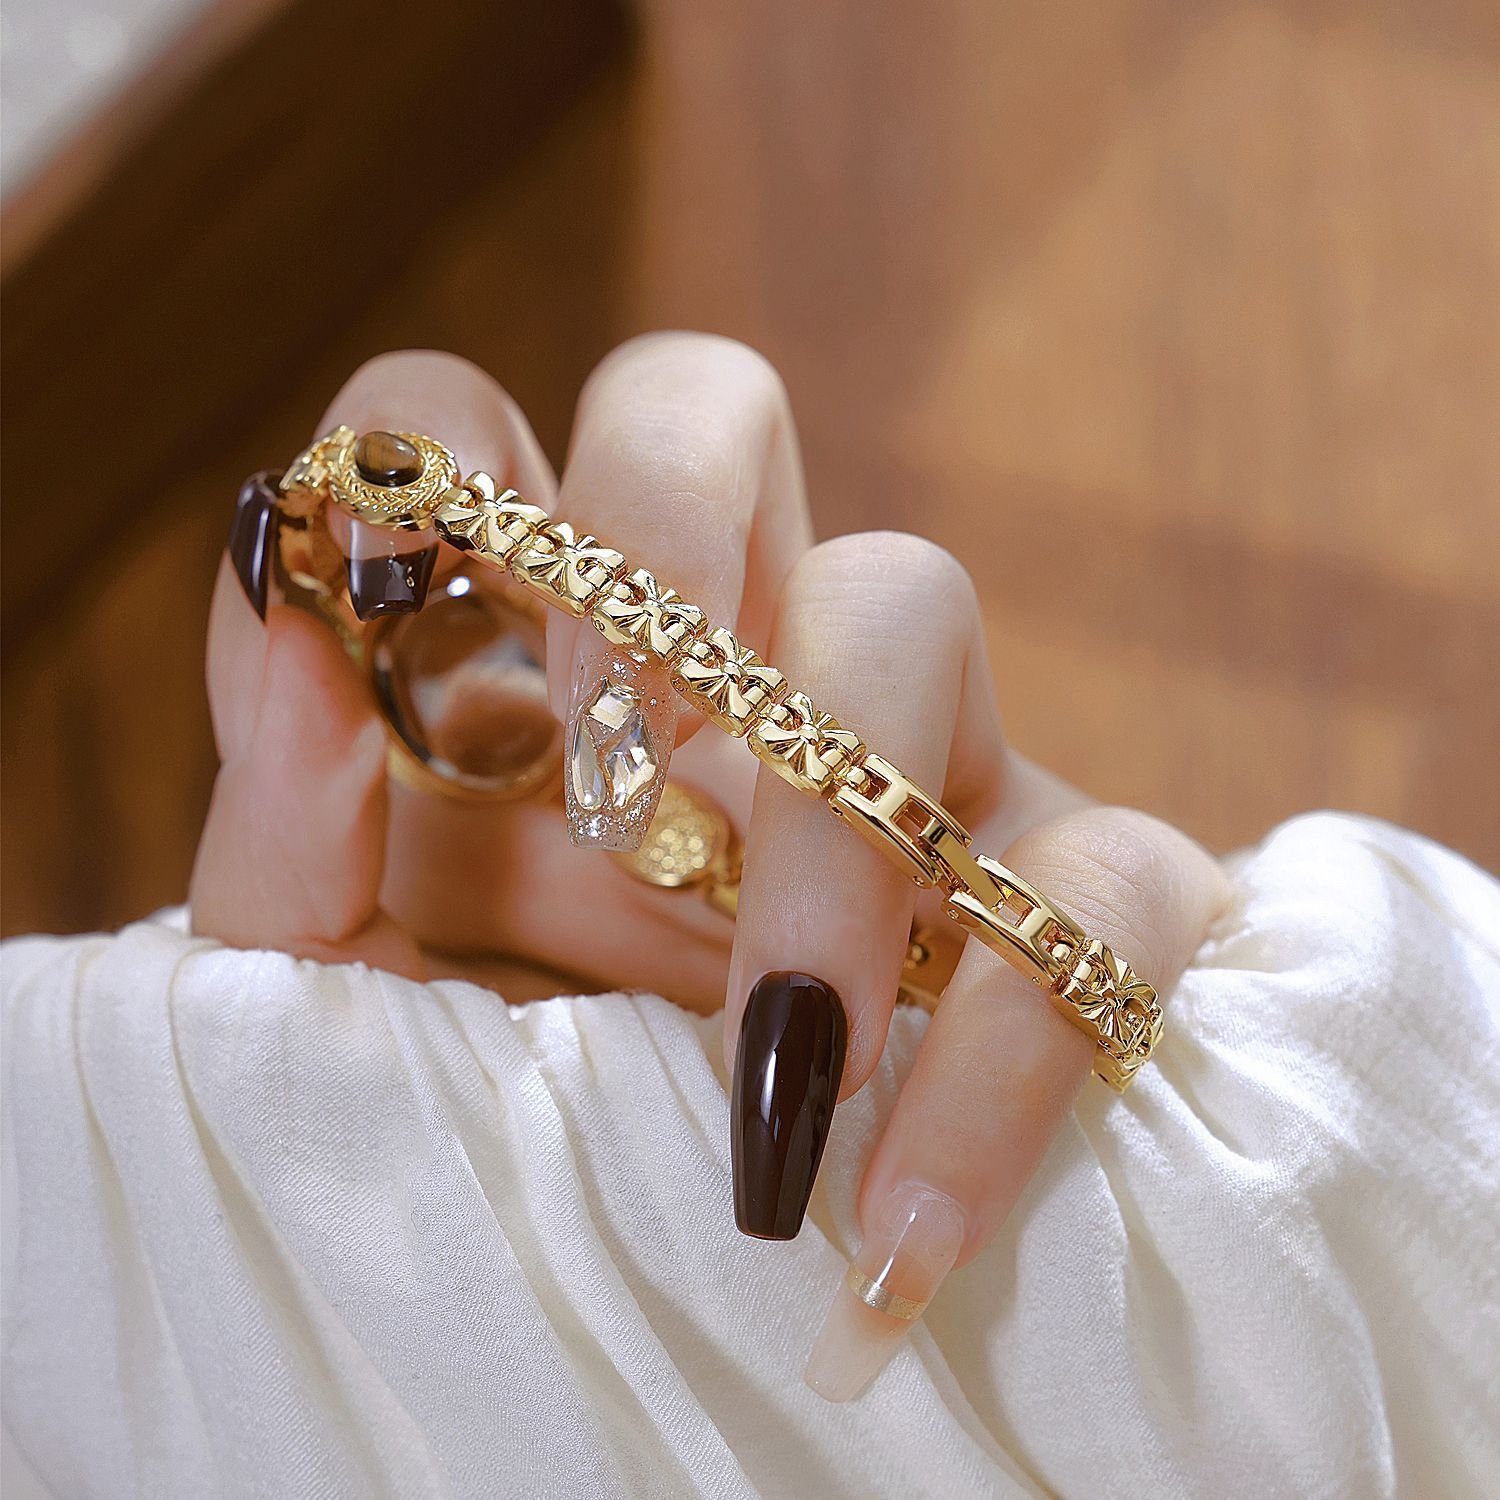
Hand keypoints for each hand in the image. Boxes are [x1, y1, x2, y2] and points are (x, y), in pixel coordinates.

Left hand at [190, 335, 1227, 1398]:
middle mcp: (719, 666)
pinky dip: (1006, 1059)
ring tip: (774, 1065)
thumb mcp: (352, 1014)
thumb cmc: (507, 1146)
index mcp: (527, 679)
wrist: (690, 1324)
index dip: (420, 459)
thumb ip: (290, 848)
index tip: (390, 611)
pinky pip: (1113, 884)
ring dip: (829, 835)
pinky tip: (892, 1230)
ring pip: (913, 598)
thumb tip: (300, 644)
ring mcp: (909, 754)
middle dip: (654, 523)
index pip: (465, 429)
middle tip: (614, 753)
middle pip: (703, 400)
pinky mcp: (1075, 896)